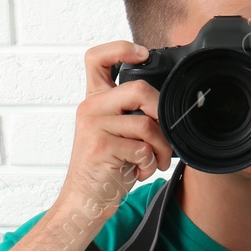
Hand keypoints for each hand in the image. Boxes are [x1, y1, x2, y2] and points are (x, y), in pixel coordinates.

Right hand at [57, 40, 174, 218]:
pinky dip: (149, 164)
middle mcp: (90, 108)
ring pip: (146, 124)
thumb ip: (130, 114)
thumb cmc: (105, 169)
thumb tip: (166, 106)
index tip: (142, 54)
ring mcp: (93, 126)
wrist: (84, 202)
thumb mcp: (115, 134)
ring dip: (161, 148)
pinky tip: (140, 172)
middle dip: (161, 114)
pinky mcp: (100, 147)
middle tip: (163, 136)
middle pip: (139, 90)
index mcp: (94, 101)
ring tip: (155, 161)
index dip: (121, 48)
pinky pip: (142, 148)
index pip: (96, 59)